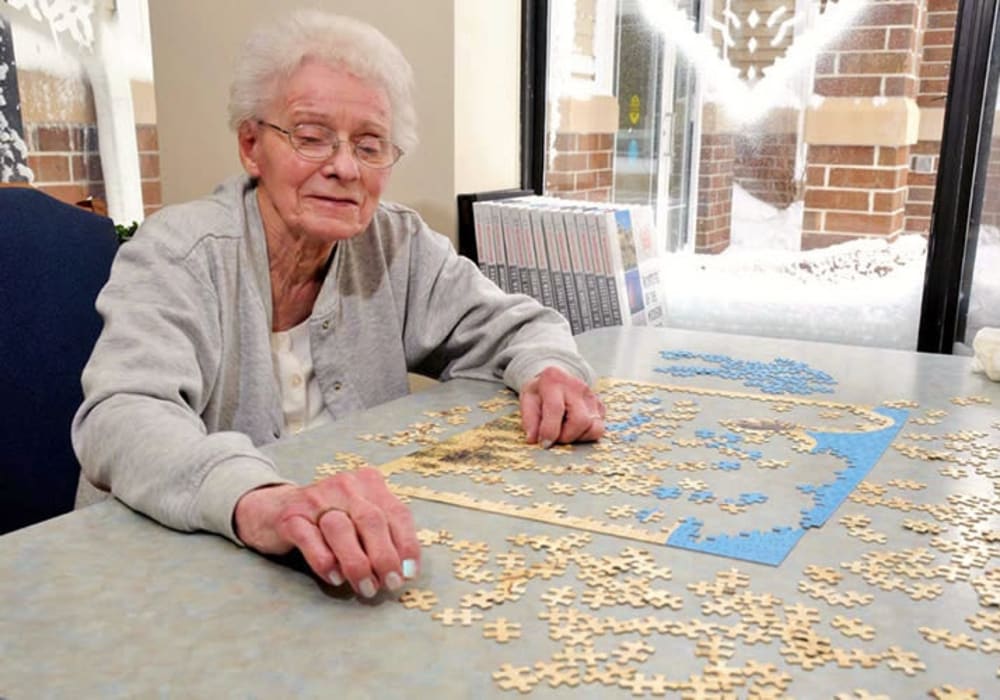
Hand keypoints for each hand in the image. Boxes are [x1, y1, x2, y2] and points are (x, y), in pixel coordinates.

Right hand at [233, 467, 419, 597]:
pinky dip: (325, 561)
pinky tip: (335, 578)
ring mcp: (316, 499)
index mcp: (369, 484)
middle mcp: (345, 486)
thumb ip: (381, 537)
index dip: (407, 545)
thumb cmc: (327, 521)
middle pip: (371, 520)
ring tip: (366, 587)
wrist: (272, 509)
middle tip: (389, 585)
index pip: (397, 513)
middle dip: (384, 557)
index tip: (409, 574)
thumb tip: (403, 572)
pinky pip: (309, 538)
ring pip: (341, 528)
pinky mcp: (290, 516)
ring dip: (357, 563)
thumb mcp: (359, 520)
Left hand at [519, 366, 604, 446]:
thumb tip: (533, 440)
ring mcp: (591, 396)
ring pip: (595, 427)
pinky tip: (574, 429)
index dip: (549, 430)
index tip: (544, 443)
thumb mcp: (527, 400)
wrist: (556, 379)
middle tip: (555, 437)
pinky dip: (586, 435)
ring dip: (578, 437)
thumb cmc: (540, 392)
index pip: (555, 408)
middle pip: (580, 420)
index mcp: (554, 381)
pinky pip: (599, 428)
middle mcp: (576, 386)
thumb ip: (529, 420)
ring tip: (565, 432)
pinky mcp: (600, 405)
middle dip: (567, 436)